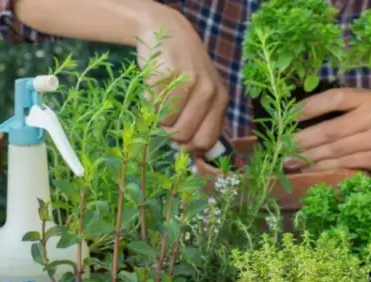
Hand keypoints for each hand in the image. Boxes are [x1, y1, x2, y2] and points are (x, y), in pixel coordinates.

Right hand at [136, 9, 227, 152]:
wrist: (169, 32)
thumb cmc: (186, 72)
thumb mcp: (203, 94)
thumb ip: (202, 121)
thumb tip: (193, 159)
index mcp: (221, 100)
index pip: (206, 141)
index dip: (189, 148)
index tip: (179, 143)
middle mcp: (209, 91)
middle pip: (185, 136)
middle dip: (170, 135)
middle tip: (166, 120)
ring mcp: (188, 81)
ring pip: (168, 124)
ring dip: (158, 120)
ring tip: (161, 103)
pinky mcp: (166, 74)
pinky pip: (153, 106)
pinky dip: (149, 103)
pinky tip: (154, 89)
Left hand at [288, 88, 370, 172]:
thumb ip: (345, 113)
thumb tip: (304, 124)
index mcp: (366, 98)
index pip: (333, 99)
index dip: (308, 107)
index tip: (287, 116)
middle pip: (329, 130)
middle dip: (301, 140)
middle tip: (279, 147)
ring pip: (335, 150)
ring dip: (308, 157)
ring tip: (288, 161)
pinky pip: (345, 164)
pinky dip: (324, 168)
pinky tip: (309, 169)